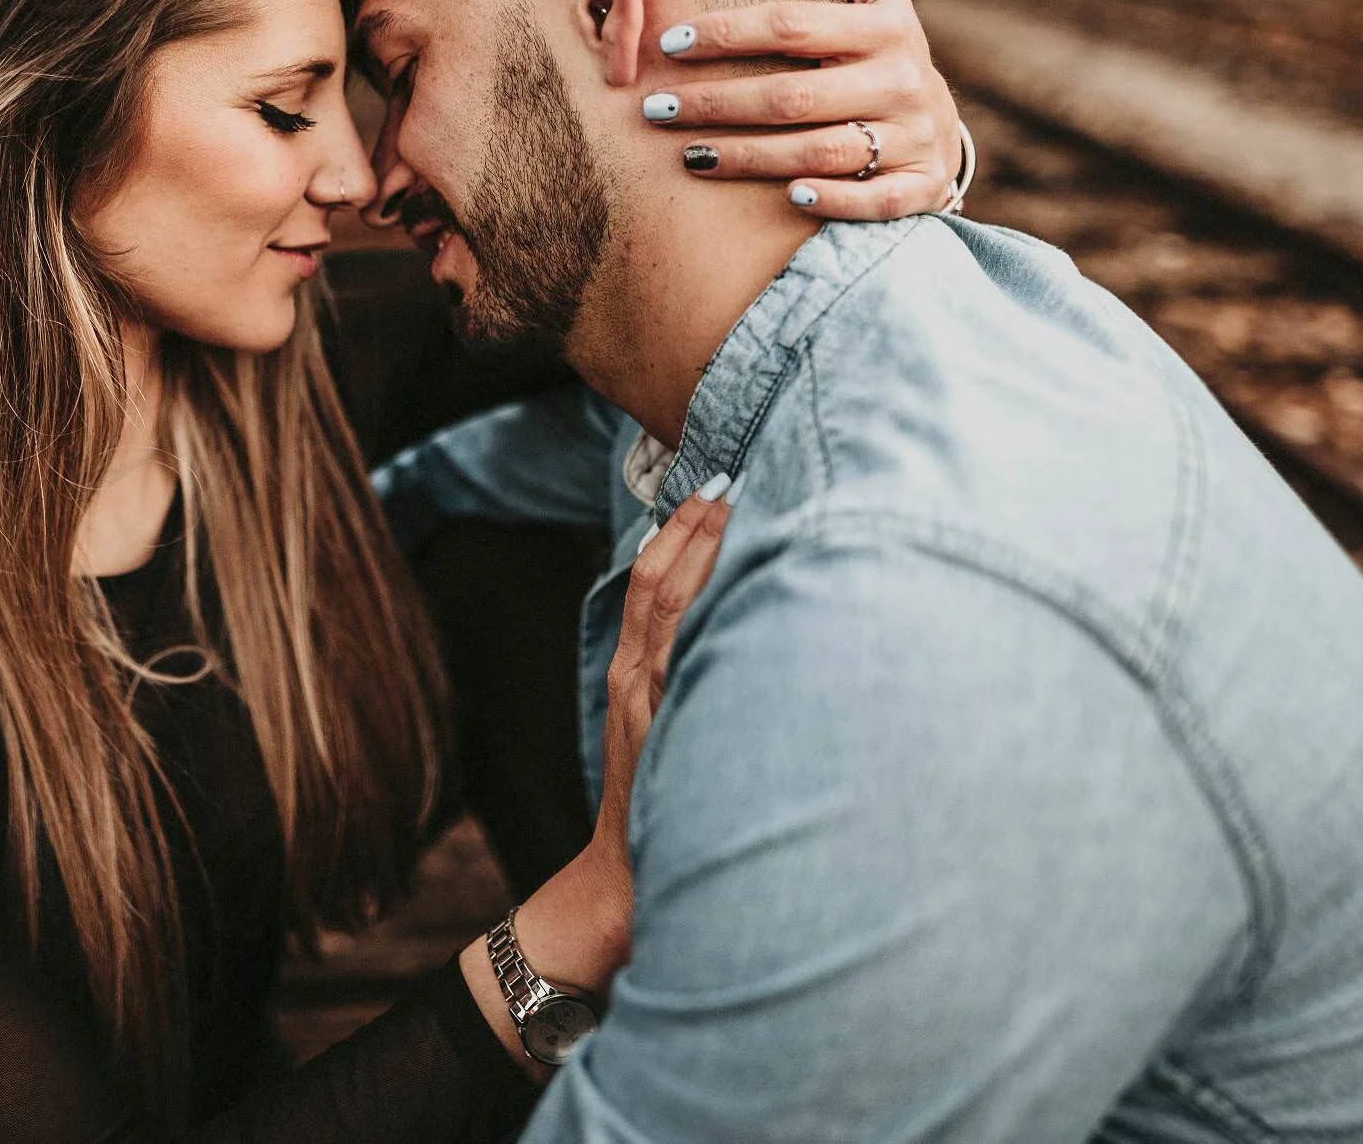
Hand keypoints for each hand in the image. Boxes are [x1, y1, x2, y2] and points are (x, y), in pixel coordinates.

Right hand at [461, 480, 736, 1075]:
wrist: (619, 881)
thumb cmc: (650, 809)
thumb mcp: (657, 733)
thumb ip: (680, 683)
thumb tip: (723, 634)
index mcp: (629, 676)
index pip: (649, 585)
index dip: (677, 533)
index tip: (710, 491)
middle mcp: (636, 682)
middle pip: (660, 584)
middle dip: (695, 528)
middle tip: (731, 481)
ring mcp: (651, 705)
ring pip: (675, 610)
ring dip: (705, 554)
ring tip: (738, 508)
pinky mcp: (669, 730)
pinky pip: (691, 657)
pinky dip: (711, 612)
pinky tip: (744, 582)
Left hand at [647, 0, 961, 218]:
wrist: (941, 130)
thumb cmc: (887, 55)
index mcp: (885, 29)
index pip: (792, 25)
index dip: (728, 32)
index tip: (669, 42)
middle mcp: (900, 82)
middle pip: (793, 97)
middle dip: (717, 103)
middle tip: (656, 108)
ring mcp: (911, 137)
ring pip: (821, 151)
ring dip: (750, 157)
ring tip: (688, 155)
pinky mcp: (918, 186)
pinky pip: (874, 200)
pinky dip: (833, 200)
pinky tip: (786, 197)